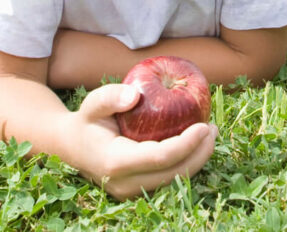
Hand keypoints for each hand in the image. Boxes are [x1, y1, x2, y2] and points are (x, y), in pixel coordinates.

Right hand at [61, 84, 216, 199]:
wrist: (71, 147)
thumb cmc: (86, 120)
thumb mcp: (92, 103)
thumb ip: (110, 96)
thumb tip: (134, 95)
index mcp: (116, 162)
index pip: (161, 157)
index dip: (187, 144)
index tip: (205, 126)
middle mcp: (125, 183)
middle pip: (174, 174)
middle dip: (200, 153)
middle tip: (214, 128)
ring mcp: (132, 190)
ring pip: (174, 180)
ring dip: (197, 159)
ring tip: (210, 134)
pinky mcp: (138, 189)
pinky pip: (168, 178)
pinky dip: (186, 162)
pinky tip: (196, 143)